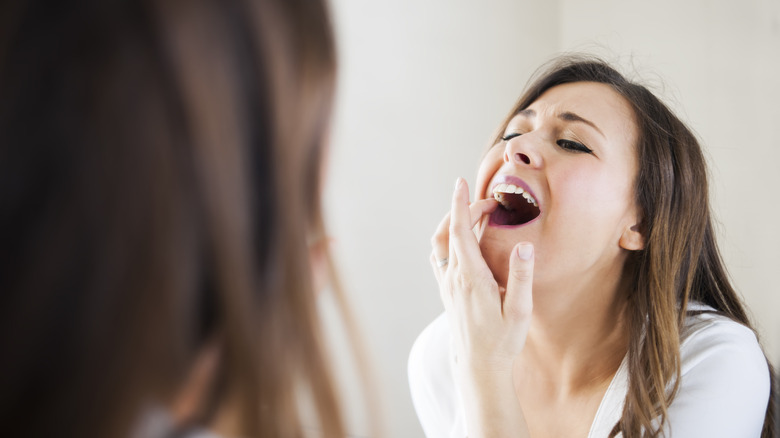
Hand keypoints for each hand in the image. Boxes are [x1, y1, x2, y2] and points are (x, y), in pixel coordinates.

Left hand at [430, 177, 534, 371]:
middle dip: (465, 210)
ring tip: (475, 215)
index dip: (460, 205)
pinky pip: (440, 256)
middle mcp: (453, 278)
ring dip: (453, 223)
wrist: (479, 367)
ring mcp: (446, 285)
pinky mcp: (446, 292)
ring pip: (440, 243)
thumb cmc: (502, 340)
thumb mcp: (520, 310)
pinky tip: (463, 241)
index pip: (459, 232)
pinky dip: (448, 239)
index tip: (460, 183)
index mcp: (471, 278)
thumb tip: (525, 245)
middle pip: (450, 232)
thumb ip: (522, 276)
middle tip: (490, 203)